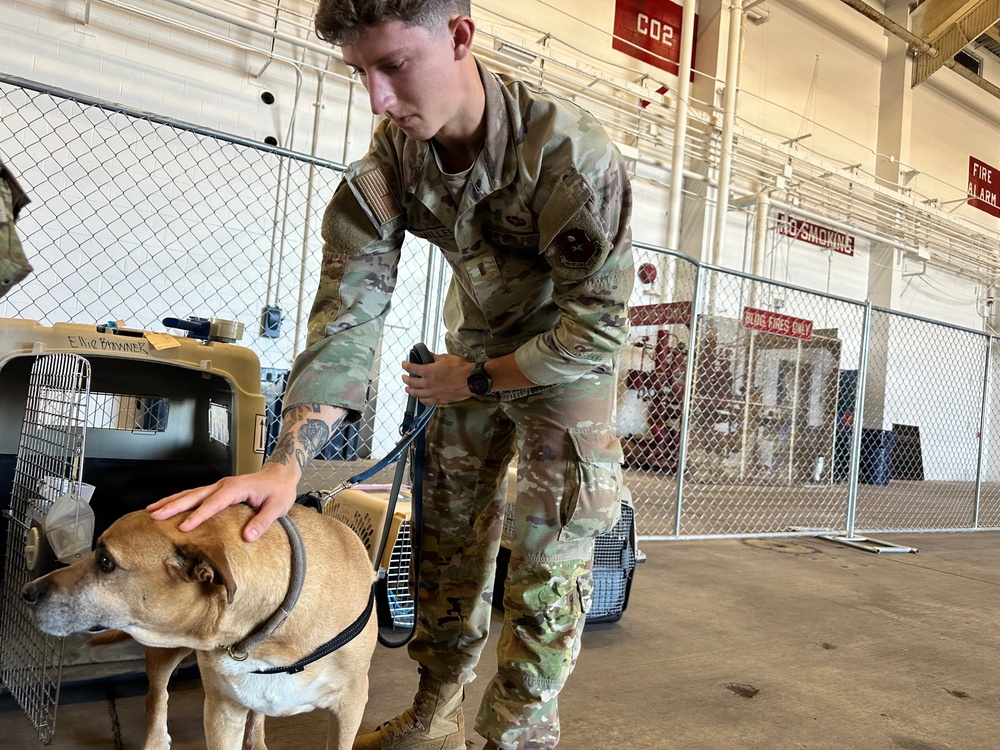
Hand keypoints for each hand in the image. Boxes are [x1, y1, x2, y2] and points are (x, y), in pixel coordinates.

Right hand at [147, 462, 299, 542]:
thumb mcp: (278, 507)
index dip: (199, 515)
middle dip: (173, 506)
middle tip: (154, 516)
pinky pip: (195, 495)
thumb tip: (248, 538)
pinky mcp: (217, 490)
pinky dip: (178, 500)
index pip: (214, 503)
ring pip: (190, 493)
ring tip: (150, 511)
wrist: (280, 475)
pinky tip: (166, 507)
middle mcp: (223, 485)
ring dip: (170, 501)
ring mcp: (219, 486)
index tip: (184, 527)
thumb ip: (263, 521)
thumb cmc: (279, 491)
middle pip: (194, 495)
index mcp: (236, 488)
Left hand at [401, 353, 473, 404]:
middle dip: (405, 379)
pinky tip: (421, 398)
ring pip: (416, 394)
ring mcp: (432, 393)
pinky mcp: (438, 400)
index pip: (411, 368)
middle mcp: (427, 384)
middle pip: (411, 382)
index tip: (404, 364)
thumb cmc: (459, 368)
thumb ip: (434, 357)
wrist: (470, 381)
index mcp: (427, 372)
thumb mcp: (445, 358)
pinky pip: (426, 401)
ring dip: (410, 390)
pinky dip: (421, 399)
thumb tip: (427, 355)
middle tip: (404, 377)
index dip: (406, 365)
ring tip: (408, 388)